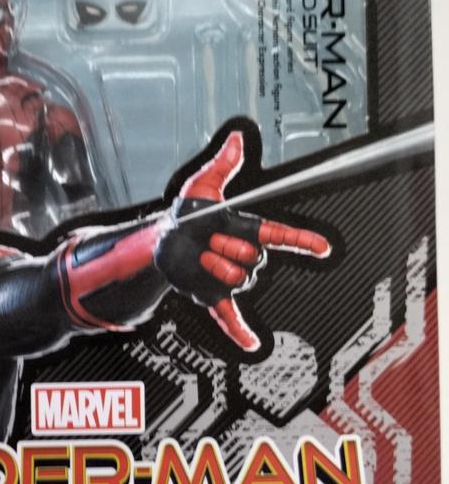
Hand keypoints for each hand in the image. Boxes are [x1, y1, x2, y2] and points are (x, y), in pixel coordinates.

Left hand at [155, 131, 330, 351]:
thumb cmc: (187, 215)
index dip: (302, 240)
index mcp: (247, 231)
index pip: (281, 236)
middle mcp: (244, 256)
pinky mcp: (214, 295)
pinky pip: (230, 316)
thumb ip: (223, 166)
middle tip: (207, 238)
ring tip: (200, 256)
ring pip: (237, 279)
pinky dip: (240, 331)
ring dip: (215, 266)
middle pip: (253, 259)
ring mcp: (230, 278)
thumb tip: (236, 138)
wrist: (162, 242)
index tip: (322, 247)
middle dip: (227, 247)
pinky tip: (252, 345)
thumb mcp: (203, 187)